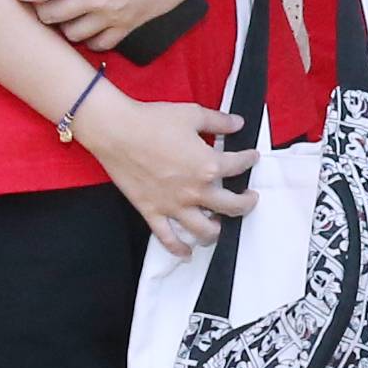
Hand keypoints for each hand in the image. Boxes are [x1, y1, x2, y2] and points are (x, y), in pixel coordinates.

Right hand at [79, 93, 255, 254]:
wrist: (116, 131)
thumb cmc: (151, 121)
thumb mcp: (192, 114)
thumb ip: (219, 121)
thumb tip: (237, 123)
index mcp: (208, 165)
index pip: (239, 166)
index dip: (249, 159)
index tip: (250, 157)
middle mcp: (195, 191)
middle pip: (232, 207)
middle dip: (246, 203)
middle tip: (248, 198)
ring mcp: (174, 205)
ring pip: (205, 230)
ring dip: (217, 230)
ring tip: (220, 223)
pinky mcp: (152, 212)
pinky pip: (168, 238)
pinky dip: (179, 249)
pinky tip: (187, 253)